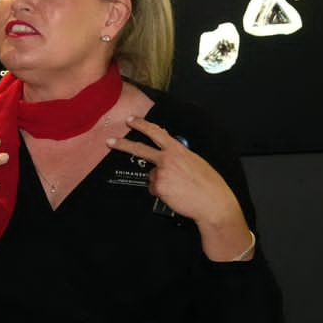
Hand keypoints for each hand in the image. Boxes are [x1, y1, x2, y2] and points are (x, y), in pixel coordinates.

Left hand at [106, 117, 250, 255]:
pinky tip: (176, 195)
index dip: (142, 125)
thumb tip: (167, 155)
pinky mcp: (158, 187)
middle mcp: (167, 158)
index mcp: (178, 149)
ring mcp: (161, 172)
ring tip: (179, 188)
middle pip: (140, 148)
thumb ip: (178, 156)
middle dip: (122, 144)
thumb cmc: (208, 184)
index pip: (156, 132)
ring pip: (152, 176)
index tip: (130, 120)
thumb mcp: (195, 161)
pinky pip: (154, 189)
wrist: (212, 202)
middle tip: (110, 141)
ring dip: (160, 182)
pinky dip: (162, 193)